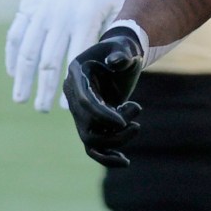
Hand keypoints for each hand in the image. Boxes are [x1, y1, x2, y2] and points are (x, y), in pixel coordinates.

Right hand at [6, 0, 124, 110]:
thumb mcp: (117, 7)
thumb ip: (112, 36)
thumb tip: (113, 70)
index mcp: (84, 17)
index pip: (75, 59)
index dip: (70, 84)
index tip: (67, 106)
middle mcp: (59, 16)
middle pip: (48, 61)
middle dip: (44, 89)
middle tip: (43, 109)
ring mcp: (40, 11)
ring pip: (28, 51)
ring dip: (23, 78)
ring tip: (21, 100)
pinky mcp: (28, 7)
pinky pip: (16, 35)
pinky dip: (13, 56)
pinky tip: (13, 73)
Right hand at [63, 25, 147, 165]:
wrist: (121, 57)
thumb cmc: (123, 50)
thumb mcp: (124, 48)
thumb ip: (121, 54)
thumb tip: (116, 62)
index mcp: (77, 76)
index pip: (85, 103)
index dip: (103, 115)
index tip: (123, 122)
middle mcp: (74, 97)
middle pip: (86, 126)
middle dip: (114, 130)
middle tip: (136, 118)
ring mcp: (81, 112)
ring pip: (90, 141)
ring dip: (115, 142)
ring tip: (136, 127)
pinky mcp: (92, 122)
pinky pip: (95, 147)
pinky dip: (108, 157)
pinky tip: (124, 162)